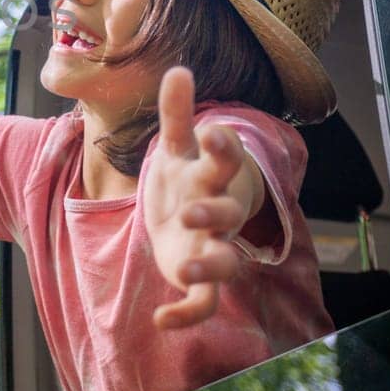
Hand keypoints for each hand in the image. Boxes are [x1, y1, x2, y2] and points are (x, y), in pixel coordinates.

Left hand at [143, 66, 252, 329]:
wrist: (191, 217)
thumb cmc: (185, 178)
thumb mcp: (175, 146)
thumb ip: (175, 113)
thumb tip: (178, 69)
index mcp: (210, 176)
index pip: (225, 159)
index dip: (222, 148)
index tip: (212, 132)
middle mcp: (216, 212)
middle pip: (227, 213)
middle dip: (213, 212)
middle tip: (191, 211)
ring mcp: (210, 246)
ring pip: (224, 261)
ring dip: (210, 266)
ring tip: (185, 269)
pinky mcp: (196, 275)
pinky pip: (202, 301)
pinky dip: (187, 314)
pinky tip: (162, 321)